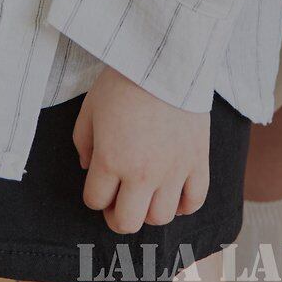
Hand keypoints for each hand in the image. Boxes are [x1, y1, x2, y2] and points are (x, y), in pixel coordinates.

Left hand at [73, 66, 209, 234]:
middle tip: (119, 200)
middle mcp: (142, 173)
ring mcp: (173, 170)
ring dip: (149, 210)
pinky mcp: (198, 160)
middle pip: (127, 222)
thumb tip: (88, 168)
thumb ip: (83, 143)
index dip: (94, 194)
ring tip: (146, 192)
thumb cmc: (125, 80)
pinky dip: (184, 204)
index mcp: (111, 160)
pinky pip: (194, 201)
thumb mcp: (90, 107)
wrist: (167, 58)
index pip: (95, 201)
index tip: (99, 182)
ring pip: (160, 218)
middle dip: (117, 216)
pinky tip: (174, 192)